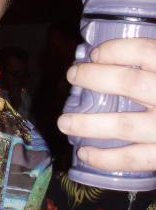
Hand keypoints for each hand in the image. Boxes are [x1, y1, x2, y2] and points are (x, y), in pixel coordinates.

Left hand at [57, 38, 155, 171]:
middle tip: (72, 74)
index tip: (94, 53)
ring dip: (88, 123)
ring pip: (125, 125)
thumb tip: (116, 53)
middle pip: (130, 84)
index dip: (115, 50)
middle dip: (94, 78)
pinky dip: (106, 158)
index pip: (146, 52)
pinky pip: (134, 159)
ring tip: (63, 122)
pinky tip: (85, 153)